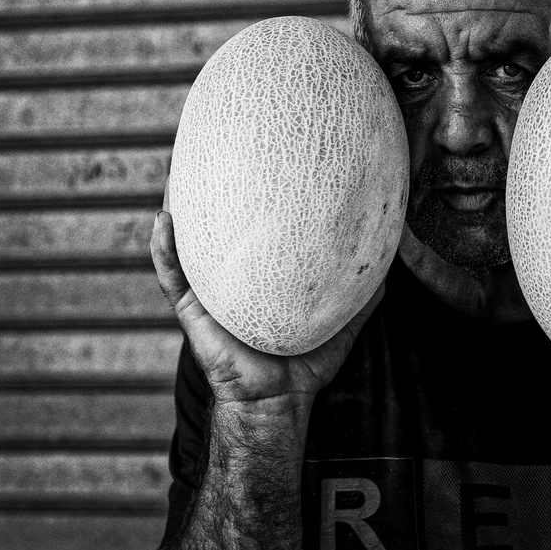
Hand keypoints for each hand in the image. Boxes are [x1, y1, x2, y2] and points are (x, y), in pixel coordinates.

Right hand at [150, 184, 382, 414]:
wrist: (277, 400)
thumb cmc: (305, 364)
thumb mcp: (340, 321)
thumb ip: (360, 293)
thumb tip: (388, 263)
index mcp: (262, 278)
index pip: (257, 231)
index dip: (256, 198)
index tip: (260, 161)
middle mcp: (233, 278)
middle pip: (220, 228)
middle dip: (215, 190)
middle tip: (215, 150)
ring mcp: (210, 291)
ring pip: (189, 242)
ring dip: (179, 205)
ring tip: (177, 168)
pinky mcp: (193, 310)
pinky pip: (173, 275)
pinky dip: (164, 248)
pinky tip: (162, 219)